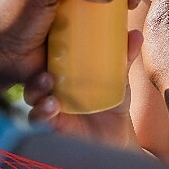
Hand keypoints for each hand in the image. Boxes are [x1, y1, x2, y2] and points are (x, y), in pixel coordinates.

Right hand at [21, 29, 142, 148]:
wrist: (115, 136)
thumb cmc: (110, 100)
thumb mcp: (117, 78)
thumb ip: (124, 58)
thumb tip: (136, 35)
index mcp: (62, 67)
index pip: (46, 51)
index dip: (42, 42)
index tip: (47, 32)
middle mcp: (50, 83)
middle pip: (33, 69)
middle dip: (36, 65)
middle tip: (47, 69)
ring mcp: (47, 103)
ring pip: (32, 93)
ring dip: (36, 89)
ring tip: (48, 86)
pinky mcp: (49, 124)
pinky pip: (37, 118)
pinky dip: (41, 112)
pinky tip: (52, 107)